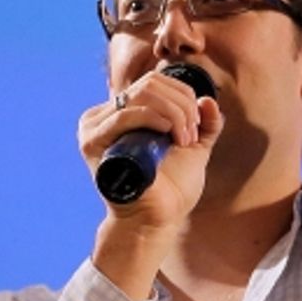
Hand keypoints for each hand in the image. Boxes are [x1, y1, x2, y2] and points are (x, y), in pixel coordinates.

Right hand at [78, 70, 223, 231]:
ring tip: (184, 141)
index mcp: (126, 112)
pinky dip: (152, 118)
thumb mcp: (195, 148)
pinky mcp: (93, 142)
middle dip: (182, 105)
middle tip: (192, 134)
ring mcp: (96, 127)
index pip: (155, 82)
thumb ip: (206, 125)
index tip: (198, 125)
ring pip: (140, 95)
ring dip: (173, 114)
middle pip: (149, 84)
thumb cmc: (172, 187)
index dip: (184, 95)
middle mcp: (106, 115)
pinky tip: (167, 134)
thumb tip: (209, 100)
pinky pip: (123, 116)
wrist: (159, 219)